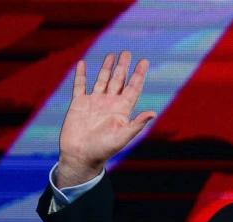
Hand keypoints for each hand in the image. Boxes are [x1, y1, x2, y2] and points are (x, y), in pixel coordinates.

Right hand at [56, 51, 156, 186]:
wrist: (81, 156)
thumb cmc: (103, 150)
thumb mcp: (123, 136)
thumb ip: (137, 124)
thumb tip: (153, 113)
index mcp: (121, 110)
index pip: (132, 88)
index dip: (138, 75)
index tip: (144, 61)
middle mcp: (109, 104)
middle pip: (118, 80)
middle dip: (123, 67)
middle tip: (127, 52)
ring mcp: (94, 102)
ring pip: (101, 80)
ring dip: (106, 68)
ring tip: (111, 55)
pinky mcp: (79, 104)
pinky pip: (80, 86)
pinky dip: (81, 75)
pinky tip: (82, 64)